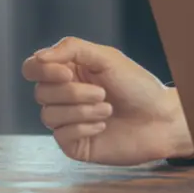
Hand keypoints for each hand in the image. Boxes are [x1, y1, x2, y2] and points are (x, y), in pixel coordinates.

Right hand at [21, 36, 193, 165]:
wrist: (161, 119)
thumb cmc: (138, 86)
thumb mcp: (107, 58)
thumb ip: (72, 49)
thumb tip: (39, 57)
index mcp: (69, 71)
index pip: (33, 68)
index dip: (43, 70)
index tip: (67, 73)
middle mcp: (64, 96)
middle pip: (41, 92)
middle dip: (73, 93)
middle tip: (103, 93)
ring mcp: (67, 121)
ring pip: (48, 115)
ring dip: (82, 111)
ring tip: (108, 109)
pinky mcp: (74, 143)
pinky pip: (61, 135)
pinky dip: (84, 128)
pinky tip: (104, 126)